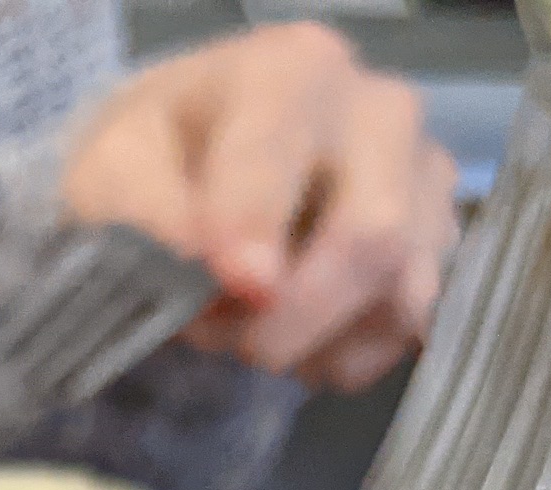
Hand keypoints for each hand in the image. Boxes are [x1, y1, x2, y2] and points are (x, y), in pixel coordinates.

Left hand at [60, 22, 458, 393]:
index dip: (255, 224)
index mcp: (290, 71)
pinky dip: (340, 356)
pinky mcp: (438, 246)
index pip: (281, 150)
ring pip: (401, 292)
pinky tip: (295, 337)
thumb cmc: (157, 163)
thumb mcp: (112, 175)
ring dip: (312, 342)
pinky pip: (406, 328)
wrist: (201, 167)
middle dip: (292, 314)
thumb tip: (200, 265)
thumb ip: (143, 214)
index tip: (235, 282)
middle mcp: (378, 111)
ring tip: (250, 334)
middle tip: (227, 338)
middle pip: (373, 232)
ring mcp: (423, 180)